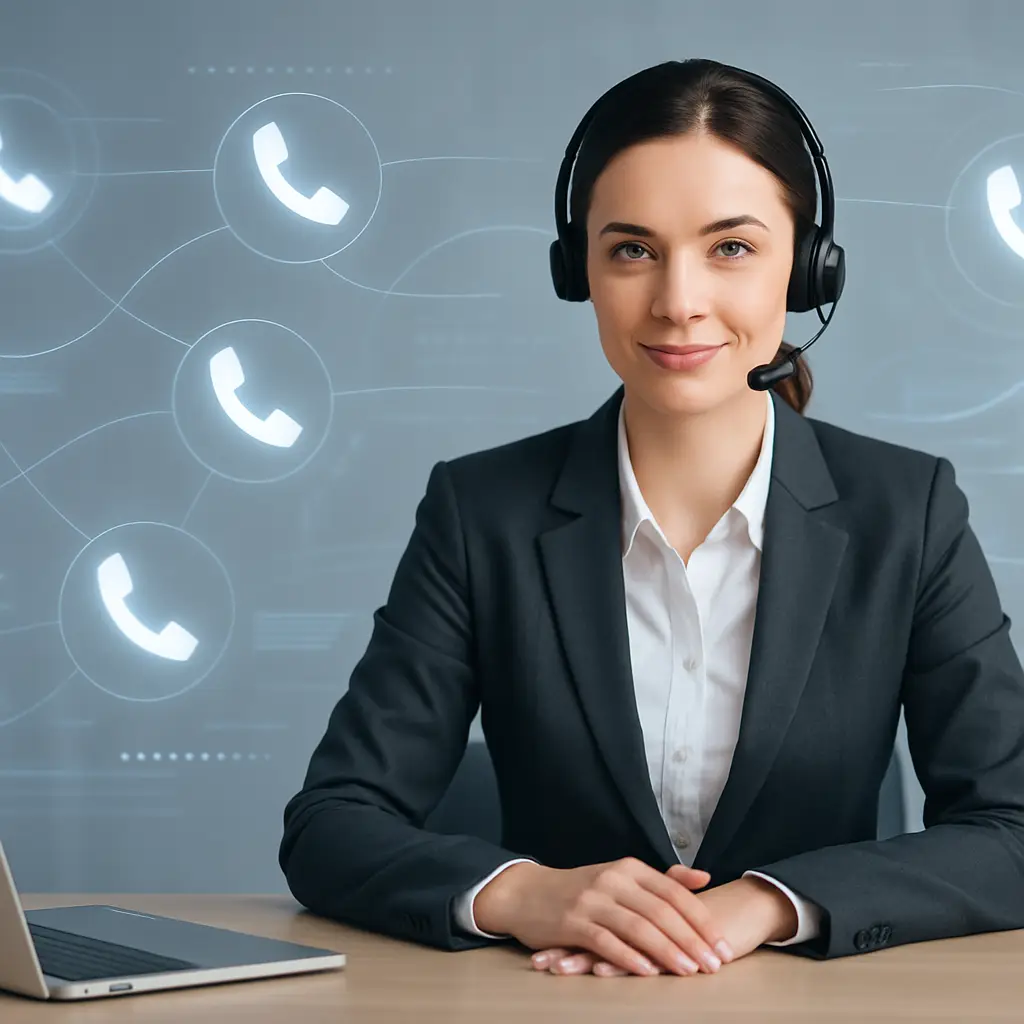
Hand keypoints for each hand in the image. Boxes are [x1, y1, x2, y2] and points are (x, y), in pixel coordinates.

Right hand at [472, 857, 733, 976]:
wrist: (526, 893)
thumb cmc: (581, 890)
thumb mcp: (621, 876)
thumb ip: (662, 880)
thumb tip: (703, 876)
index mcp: (629, 868)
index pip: (674, 892)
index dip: (702, 919)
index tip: (724, 945)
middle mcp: (613, 879)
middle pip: (661, 910)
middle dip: (692, 939)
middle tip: (715, 964)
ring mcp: (592, 900)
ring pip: (637, 926)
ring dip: (667, 951)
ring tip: (690, 971)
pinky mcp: (572, 921)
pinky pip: (606, 940)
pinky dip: (629, 957)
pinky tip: (648, 972)